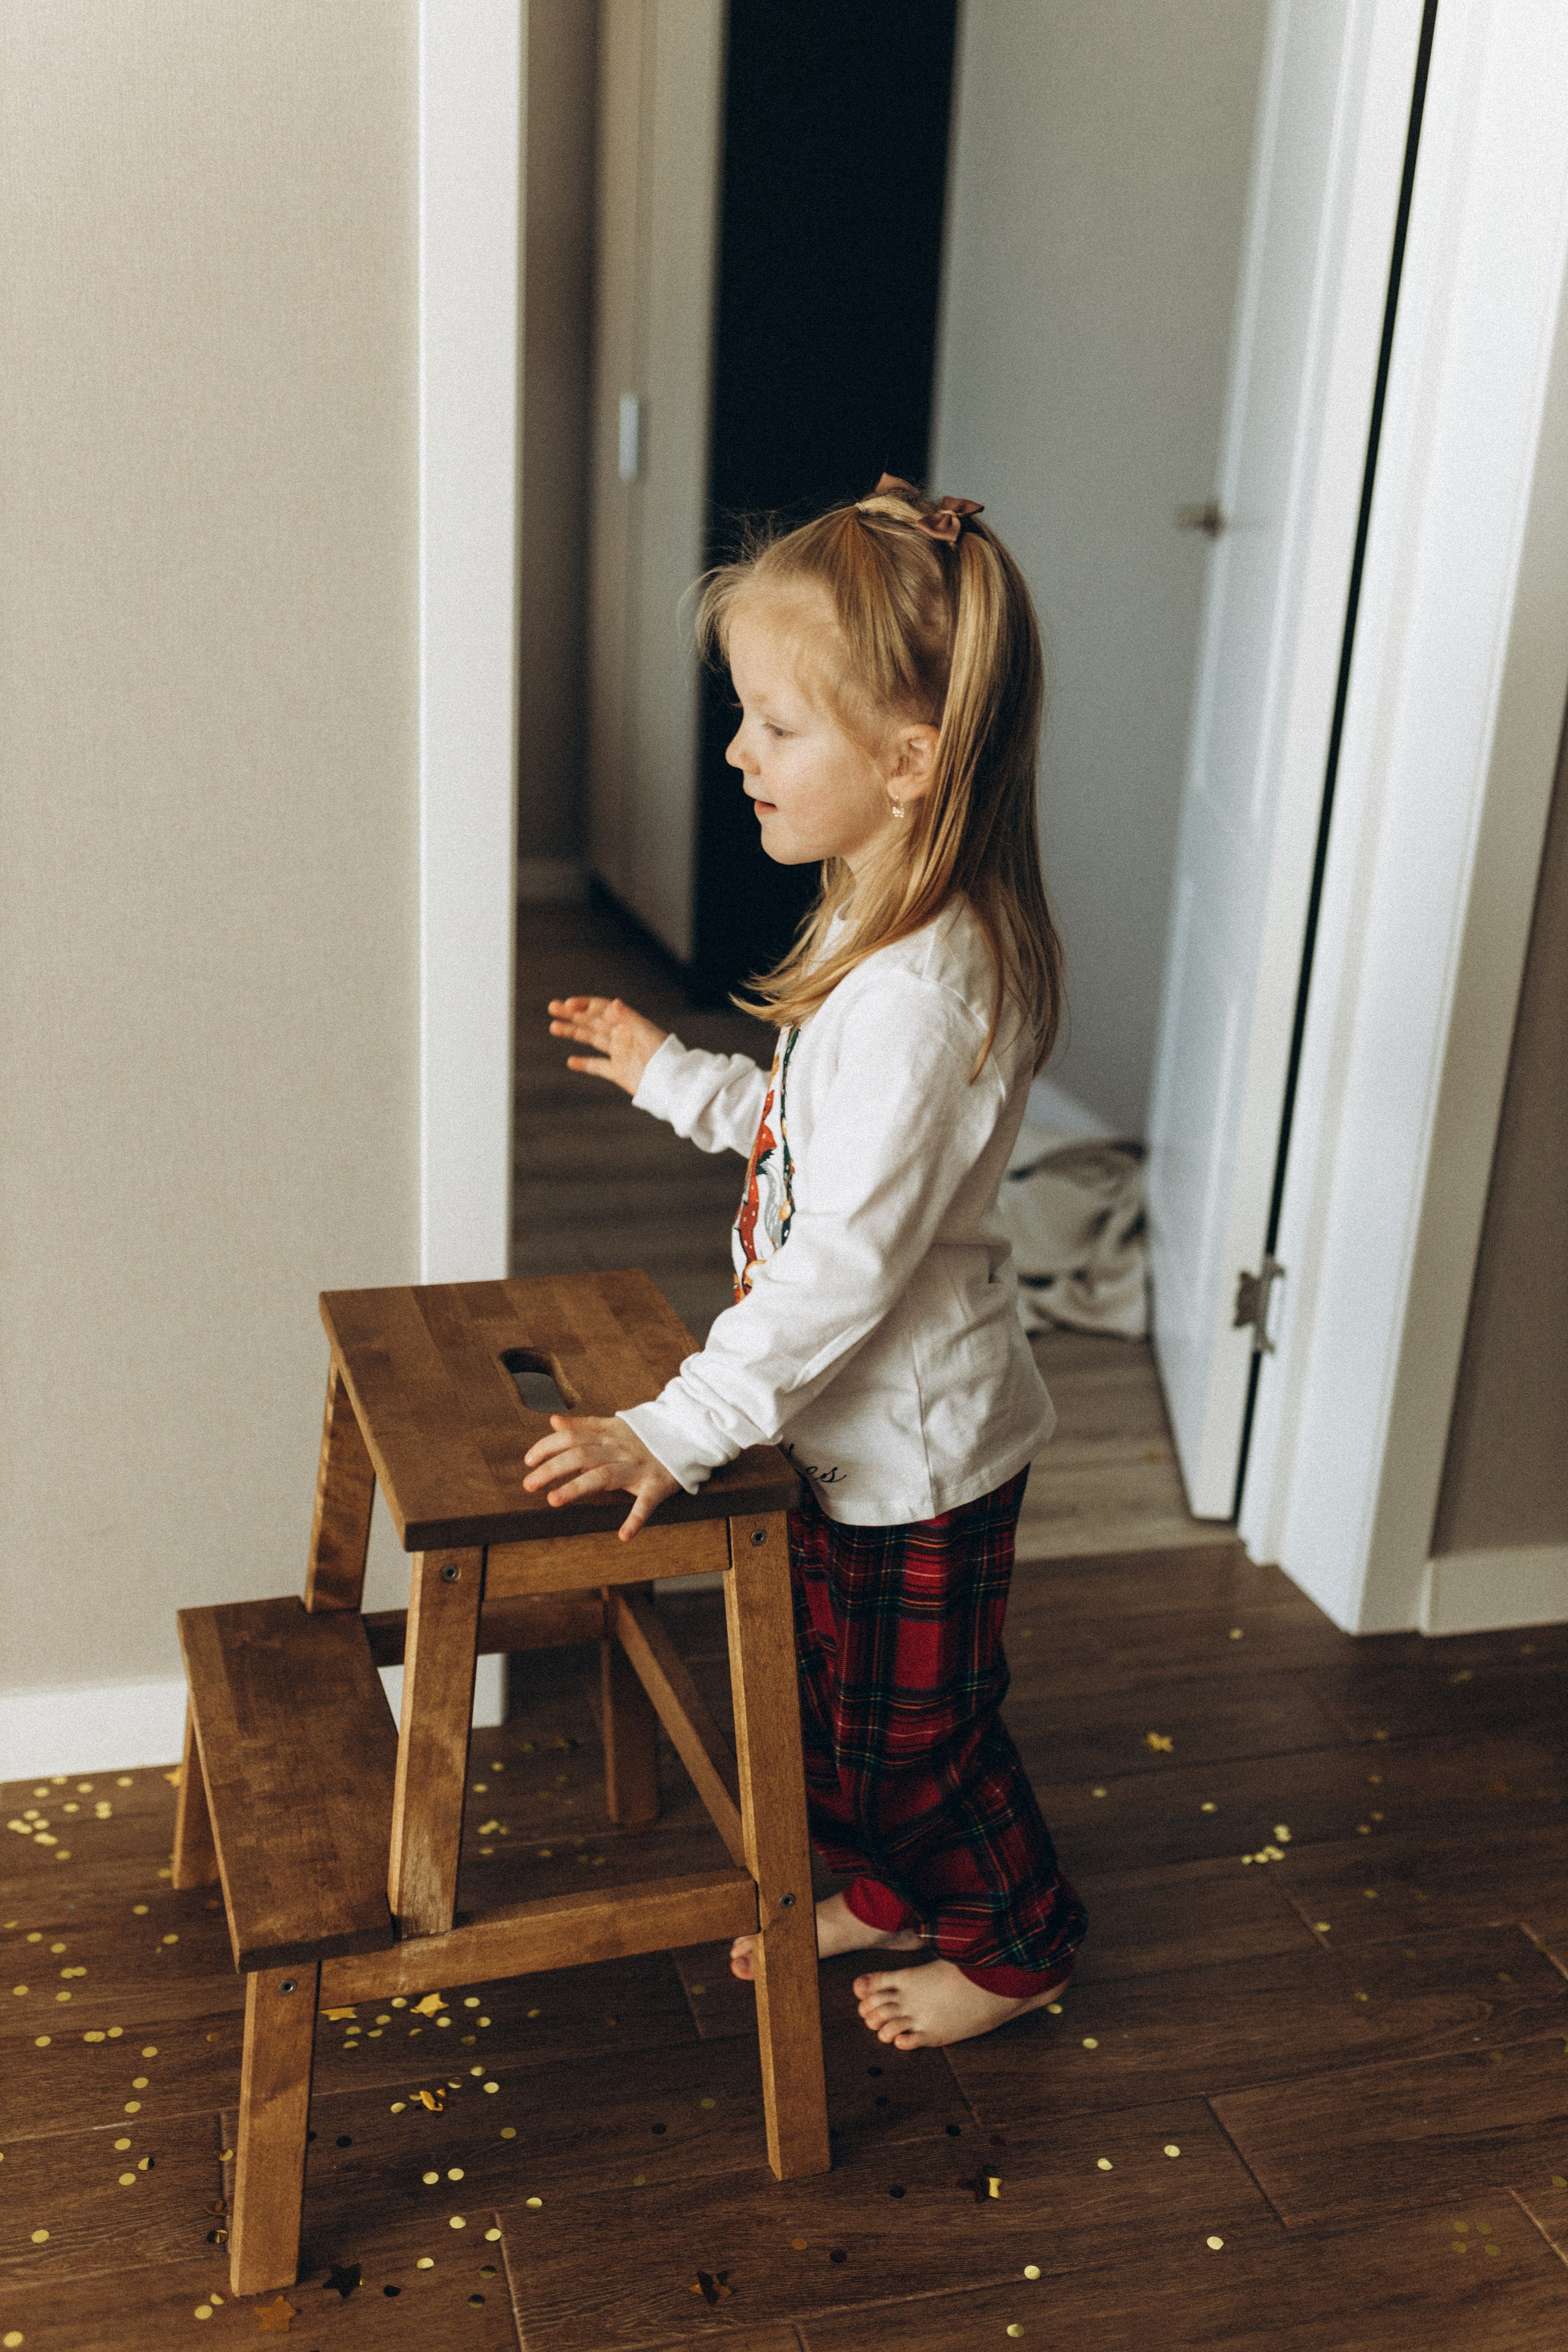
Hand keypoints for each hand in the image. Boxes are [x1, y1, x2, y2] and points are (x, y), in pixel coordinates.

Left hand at [521, 1413, 680, 1540]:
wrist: (688, 1435)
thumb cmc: (646, 1436)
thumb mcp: (614, 1425)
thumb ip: (583, 1425)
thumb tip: (554, 1421)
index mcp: (609, 1436)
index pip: (572, 1438)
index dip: (548, 1447)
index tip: (528, 1461)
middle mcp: (620, 1451)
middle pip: (581, 1456)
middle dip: (552, 1468)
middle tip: (529, 1484)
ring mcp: (638, 1468)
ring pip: (604, 1476)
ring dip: (578, 1488)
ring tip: (554, 1500)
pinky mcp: (657, 1485)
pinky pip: (647, 1503)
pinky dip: (636, 1519)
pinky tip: (624, 1535)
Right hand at [547, 995, 668, 1096]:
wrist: (673, 1086)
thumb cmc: (664, 1057)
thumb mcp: (647, 1036)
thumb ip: (629, 1019)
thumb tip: (613, 1002)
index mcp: (629, 1024)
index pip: (602, 1009)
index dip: (584, 1005)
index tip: (567, 1004)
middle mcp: (622, 1035)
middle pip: (593, 1021)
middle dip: (572, 1014)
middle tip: (552, 1008)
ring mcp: (620, 1053)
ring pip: (592, 1040)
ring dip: (573, 1033)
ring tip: (553, 1027)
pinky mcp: (619, 1072)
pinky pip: (598, 1066)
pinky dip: (584, 1064)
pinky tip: (570, 1061)